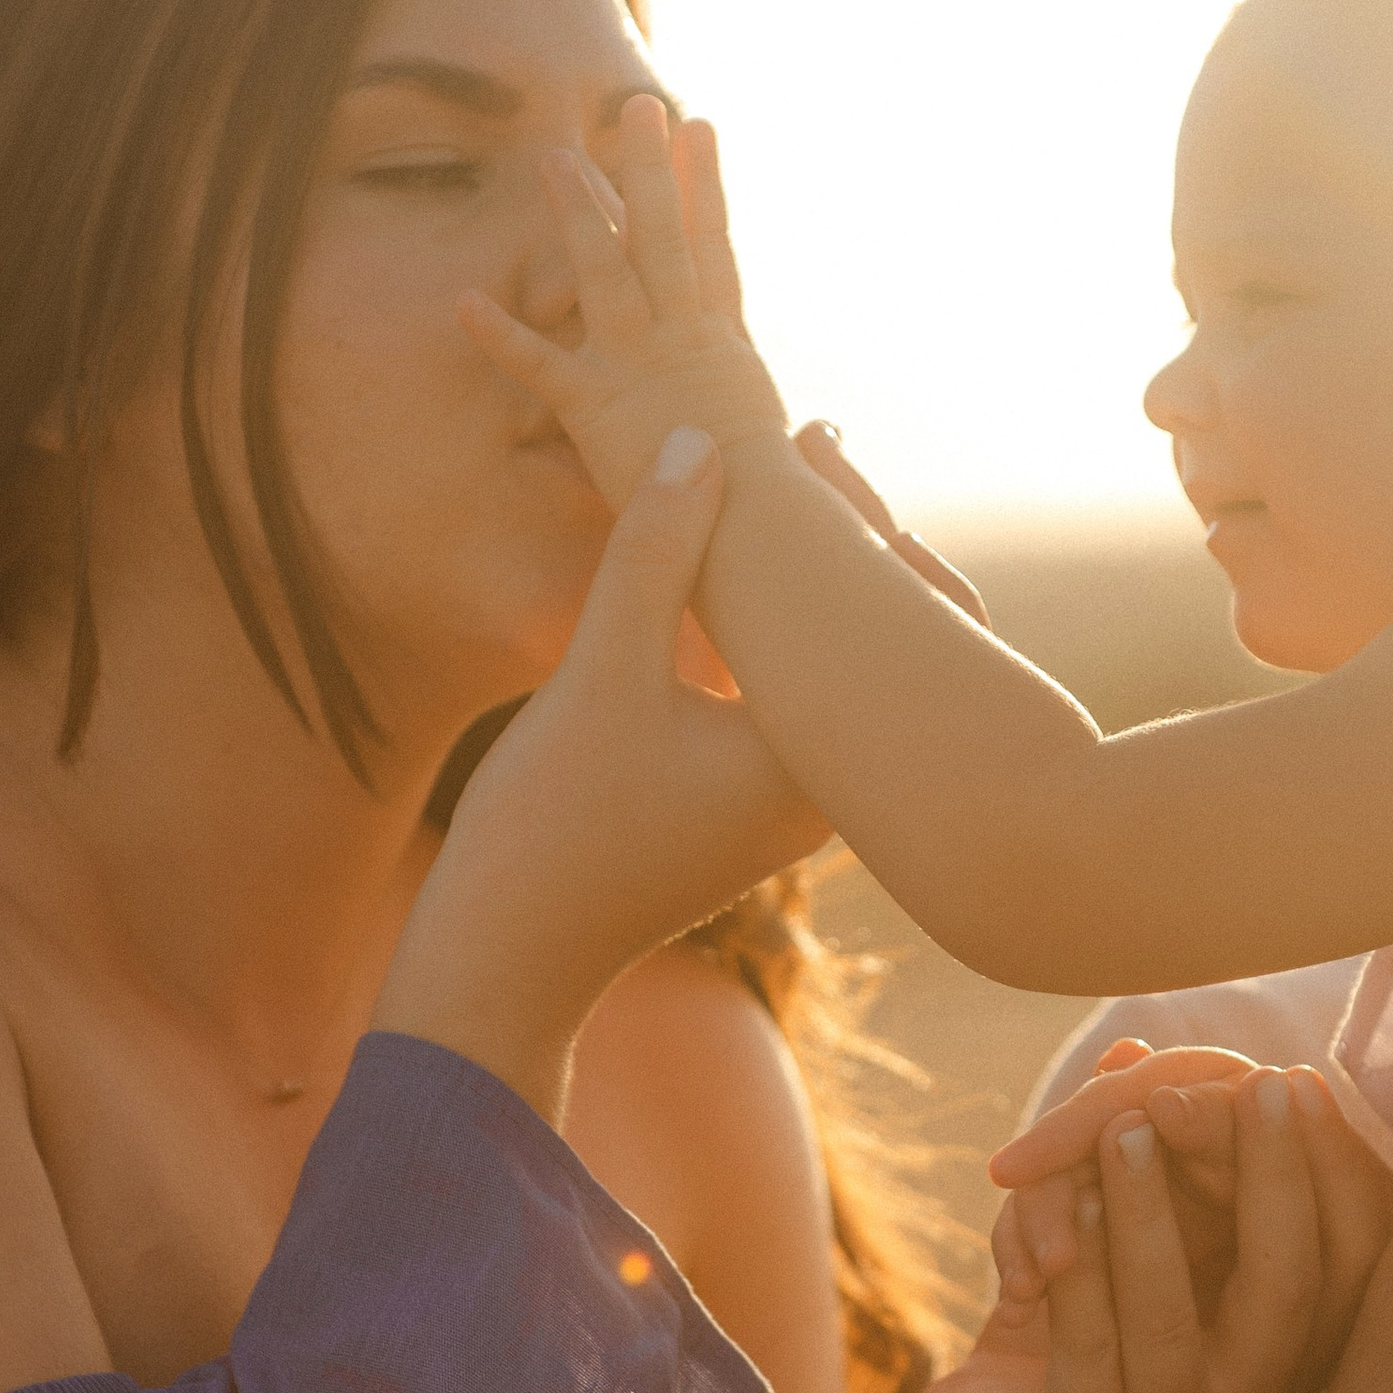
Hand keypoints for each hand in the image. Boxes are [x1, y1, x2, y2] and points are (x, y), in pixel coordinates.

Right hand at [375, 431, 823, 1100]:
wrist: (508, 956)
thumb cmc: (551, 824)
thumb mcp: (601, 670)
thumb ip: (654, 552)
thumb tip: (705, 438)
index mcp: (820, 757)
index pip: (885, 614)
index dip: (859, 512)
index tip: (818, 436)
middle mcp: (830, 788)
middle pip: (874, 638)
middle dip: (847, 538)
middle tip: (817, 443)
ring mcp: (794, 805)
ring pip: (829, 670)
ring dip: (807, 585)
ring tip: (787, 487)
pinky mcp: (751, 811)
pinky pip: (789, 701)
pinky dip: (772, 636)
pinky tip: (732, 577)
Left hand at [461, 99, 790, 513]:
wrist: (762, 539)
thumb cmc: (781, 514)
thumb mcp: (792, 459)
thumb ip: (788, 433)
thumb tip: (822, 432)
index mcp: (723, 350)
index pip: (714, 252)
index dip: (706, 189)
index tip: (703, 130)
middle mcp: (682, 342)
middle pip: (665, 238)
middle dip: (651, 169)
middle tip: (638, 105)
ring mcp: (639, 368)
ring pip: (606, 273)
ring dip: (581, 212)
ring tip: (555, 156)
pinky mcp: (598, 411)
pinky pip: (541, 369)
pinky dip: (502, 338)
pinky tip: (465, 303)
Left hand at [885, 1071, 1332, 1392]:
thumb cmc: (1083, 1324)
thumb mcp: (1129, 1237)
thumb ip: (1146, 1158)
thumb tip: (1134, 1052)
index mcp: (1291, 1353)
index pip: (1355, 1259)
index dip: (1337, 1166)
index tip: (1301, 1080)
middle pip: (1291, 1289)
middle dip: (1276, 1176)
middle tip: (1257, 1082)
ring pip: (1168, 1319)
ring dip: (1146, 1213)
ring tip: (1124, 1129)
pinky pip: (1083, 1347)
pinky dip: (1072, 1268)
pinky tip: (1058, 1209)